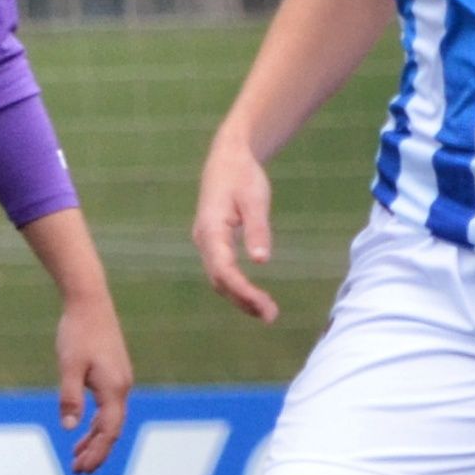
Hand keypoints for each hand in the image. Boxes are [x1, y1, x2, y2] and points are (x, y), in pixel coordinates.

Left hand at [54, 292, 132, 473]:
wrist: (90, 302)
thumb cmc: (78, 332)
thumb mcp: (68, 366)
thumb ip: (69, 397)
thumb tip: (69, 427)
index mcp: (114, 389)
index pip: (109, 431)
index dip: (97, 452)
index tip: (82, 469)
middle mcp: (122, 387)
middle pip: (113, 429)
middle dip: (97, 451)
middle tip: (78, 470)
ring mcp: (120, 380)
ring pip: (110, 419)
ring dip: (95, 439)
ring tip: (77, 456)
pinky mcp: (113, 374)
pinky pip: (108, 407)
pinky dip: (96, 422)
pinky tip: (82, 428)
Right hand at [194, 133, 277, 321]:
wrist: (228, 159)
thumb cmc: (243, 176)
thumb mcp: (255, 199)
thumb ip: (258, 229)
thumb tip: (261, 260)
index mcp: (211, 230)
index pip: (224, 269)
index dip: (242, 291)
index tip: (263, 306)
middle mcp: (204, 240)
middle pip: (220, 280)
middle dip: (243, 300)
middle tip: (271, 316)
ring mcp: (206, 243)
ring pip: (219, 279)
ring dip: (240, 298)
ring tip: (267, 313)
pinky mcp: (213, 244)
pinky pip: (222, 272)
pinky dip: (237, 288)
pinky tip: (255, 298)